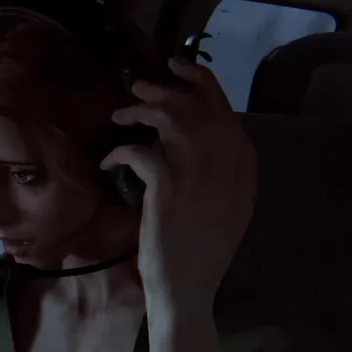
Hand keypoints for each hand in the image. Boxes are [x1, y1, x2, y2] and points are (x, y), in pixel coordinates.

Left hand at [100, 58, 256, 312]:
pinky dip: (118, 152)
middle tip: (139, 86)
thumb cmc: (205, 245)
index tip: (175, 69)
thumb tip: (203, 129)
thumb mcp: (231, 200)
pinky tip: (108, 163)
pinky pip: (137, 149)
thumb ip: (224, 163)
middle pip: (193, 101)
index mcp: (243, 158)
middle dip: (163, 87)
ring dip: (138, 110)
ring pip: (167, 115)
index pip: (220, 103)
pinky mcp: (167, 182)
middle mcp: (225, 155)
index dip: (195, 80)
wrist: (190, 283)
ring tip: (120, 116)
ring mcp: (197, 166)